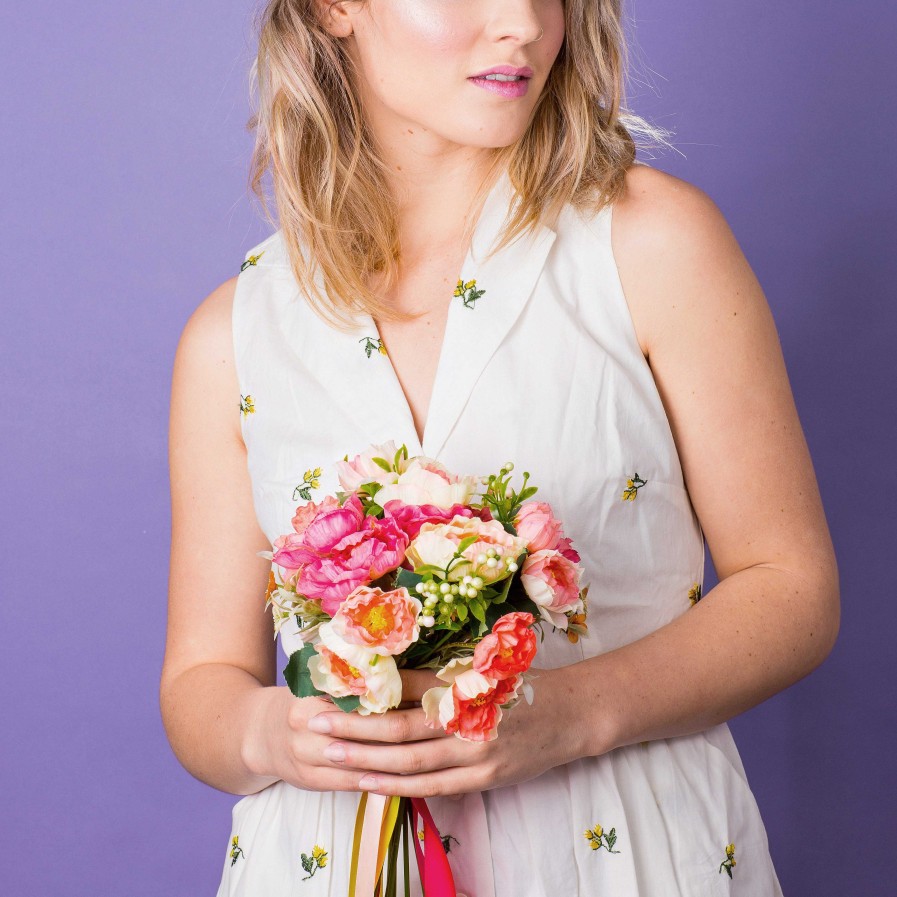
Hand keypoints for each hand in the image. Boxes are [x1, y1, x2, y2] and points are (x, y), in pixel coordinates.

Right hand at [238, 671, 447, 792]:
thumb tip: (404, 660)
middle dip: (406, 725)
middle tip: (441, 722)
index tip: (433, 687)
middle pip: (366, 726)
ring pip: (363, 758)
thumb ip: (354, 672)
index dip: (400, 689)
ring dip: (400, 755)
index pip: (364, 690)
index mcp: (313, 688)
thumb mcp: (321, 677)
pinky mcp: (311, 779)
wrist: (257, 733)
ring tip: (433, 749)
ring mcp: (306, 754)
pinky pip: (353, 782)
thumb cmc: (301, 698)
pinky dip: (381, 778)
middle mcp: (307, 721)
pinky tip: (407, 775)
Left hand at [304, 666, 594, 797]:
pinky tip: (371, 783)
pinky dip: (399, 787)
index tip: (328, 692)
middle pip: (399, 729)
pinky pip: (434, 787)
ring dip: (367, 761)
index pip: (403, 692)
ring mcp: (476, 754)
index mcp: (462, 685)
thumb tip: (381, 677)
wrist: (569, 714)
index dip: (365, 695)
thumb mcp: (476, 669)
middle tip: (312, 725)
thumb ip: (430, 677)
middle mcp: (466, 719)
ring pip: (411, 763)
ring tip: (330, 756)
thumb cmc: (518, 683)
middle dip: (352, 729)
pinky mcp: (484, 778)